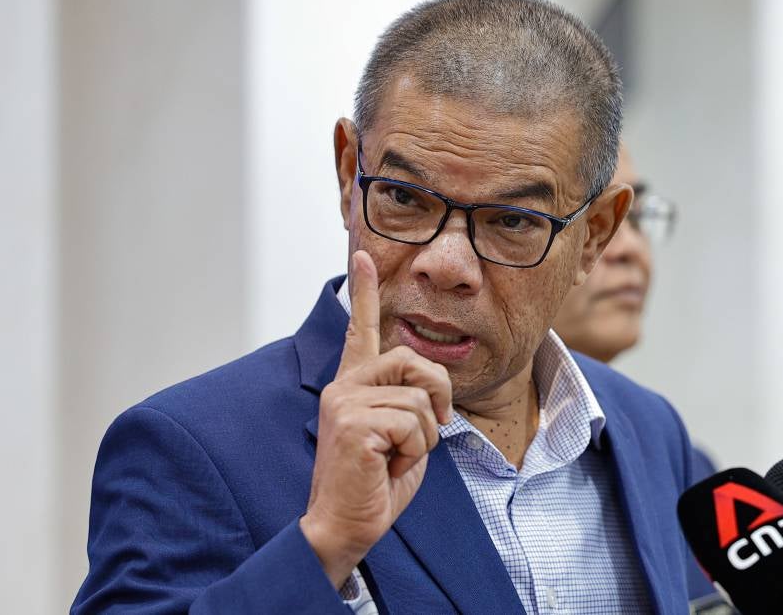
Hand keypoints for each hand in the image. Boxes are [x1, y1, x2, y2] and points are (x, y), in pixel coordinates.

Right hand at [299, 250, 453, 588]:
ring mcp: (344, 402)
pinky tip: (389, 465)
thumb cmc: (376, 484)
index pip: (360, 330)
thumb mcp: (402, 434)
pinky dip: (415, 451)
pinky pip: (413, 423)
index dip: (364, 292)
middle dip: (438, 396)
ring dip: (424, 437)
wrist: (345, 527)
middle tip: (429, 430)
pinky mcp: (351, 423)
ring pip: (419, 398)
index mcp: (354, 385)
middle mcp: (344, 385)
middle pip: (414, 360)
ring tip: (397, 457)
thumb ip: (409, 401)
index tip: (361, 256)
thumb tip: (431, 388)